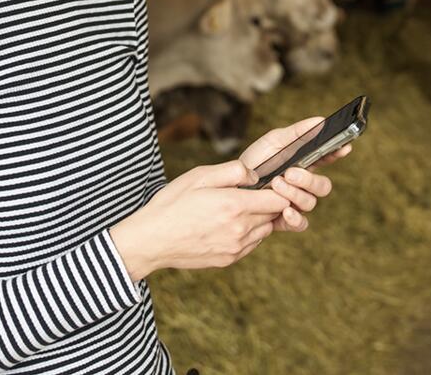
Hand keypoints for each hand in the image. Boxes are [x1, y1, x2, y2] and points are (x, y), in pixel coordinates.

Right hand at [110, 160, 290, 280]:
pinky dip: (248, 234)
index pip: (278, 199)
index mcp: (235, 205)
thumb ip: (233, 171)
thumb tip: (256, 176)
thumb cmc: (173, 203)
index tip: (268, 183)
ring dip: (259, 219)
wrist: (152, 240)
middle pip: (274, 215)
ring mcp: (236, 248)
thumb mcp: (199, 176)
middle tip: (251, 193)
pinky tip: (229, 224)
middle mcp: (240, 230)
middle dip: (268, 203)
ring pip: (265, 230)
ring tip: (237, 209)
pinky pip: (252, 244)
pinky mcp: (229, 260)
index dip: (278, 189)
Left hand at [239, 117, 352, 232]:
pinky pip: (300, 224)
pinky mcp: (284, 220)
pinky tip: (286, 211)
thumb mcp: (274, 142)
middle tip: (290, 173)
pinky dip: (295, 219)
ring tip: (276, 184)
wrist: (232, 186)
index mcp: (305, 164)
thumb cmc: (255, 161)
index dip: (338, 153)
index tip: (343, 147)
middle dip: (309, 180)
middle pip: (323, 186)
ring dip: (295, 194)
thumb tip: (321, 120)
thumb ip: (298, 132)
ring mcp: (295, 203)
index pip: (328, 159)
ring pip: (310, 203)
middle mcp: (303, 185)